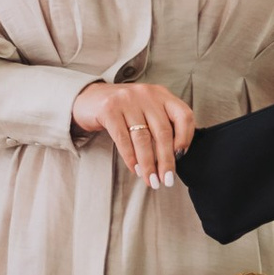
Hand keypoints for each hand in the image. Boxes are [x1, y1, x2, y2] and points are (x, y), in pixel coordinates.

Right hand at [72, 77, 195, 188]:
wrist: (88, 98)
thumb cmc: (122, 109)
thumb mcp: (146, 109)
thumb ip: (160, 123)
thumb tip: (174, 155)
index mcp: (161, 94)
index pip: (183, 115)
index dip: (186, 137)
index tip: (181, 156)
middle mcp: (146, 95)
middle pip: (162, 131)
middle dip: (166, 160)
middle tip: (167, 179)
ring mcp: (126, 101)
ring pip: (142, 138)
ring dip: (148, 164)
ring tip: (150, 180)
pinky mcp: (108, 110)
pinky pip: (122, 139)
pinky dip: (130, 157)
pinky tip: (134, 168)